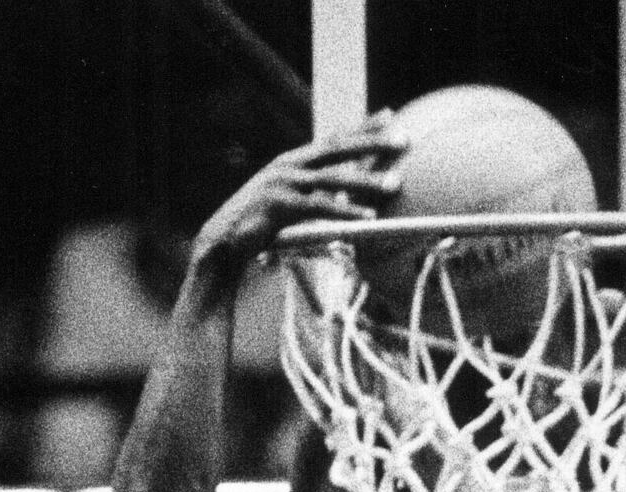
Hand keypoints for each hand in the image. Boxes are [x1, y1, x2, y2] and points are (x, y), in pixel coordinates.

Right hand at [192, 117, 406, 281]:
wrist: (221, 243)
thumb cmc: (256, 226)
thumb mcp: (286, 203)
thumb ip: (310, 195)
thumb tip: (339, 198)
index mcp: (293, 160)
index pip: (334, 138)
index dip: (362, 126)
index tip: (390, 115)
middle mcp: (289, 165)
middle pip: (338, 149)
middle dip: (373, 143)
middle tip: (404, 140)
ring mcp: (283, 183)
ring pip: (332, 179)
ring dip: (366, 182)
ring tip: (394, 186)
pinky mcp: (278, 206)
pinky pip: (318, 208)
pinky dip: (344, 212)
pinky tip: (366, 219)